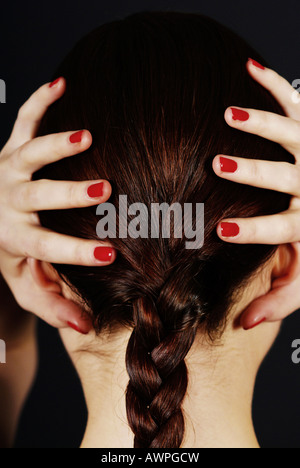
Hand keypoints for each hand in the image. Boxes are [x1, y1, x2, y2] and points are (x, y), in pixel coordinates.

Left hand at [0, 78, 115, 332]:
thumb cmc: (11, 253)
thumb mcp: (26, 284)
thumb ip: (54, 307)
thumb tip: (86, 327)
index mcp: (15, 236)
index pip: (47, 246)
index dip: (76, 252)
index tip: (110, 254)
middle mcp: (11, 200)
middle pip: (37, 196)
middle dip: (69, 194)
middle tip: (103, 190)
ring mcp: (10, 169)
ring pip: (29, 153)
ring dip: (56, 145)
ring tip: (87, 137)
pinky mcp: (11, 146)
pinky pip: (24, 120)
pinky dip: (39, 101)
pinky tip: (62, 84)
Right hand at [212, 59, 299, 328]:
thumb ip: (279, 302)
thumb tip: (243, 325)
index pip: (281, 229)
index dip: (255, 230)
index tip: (223, 229)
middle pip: (286, 177)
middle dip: (255, 171)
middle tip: (220, 163)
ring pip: (293, 133)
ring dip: (262, 123)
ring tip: (230, 114)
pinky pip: (297, 104)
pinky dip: (276, 85)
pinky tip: (252, 68)